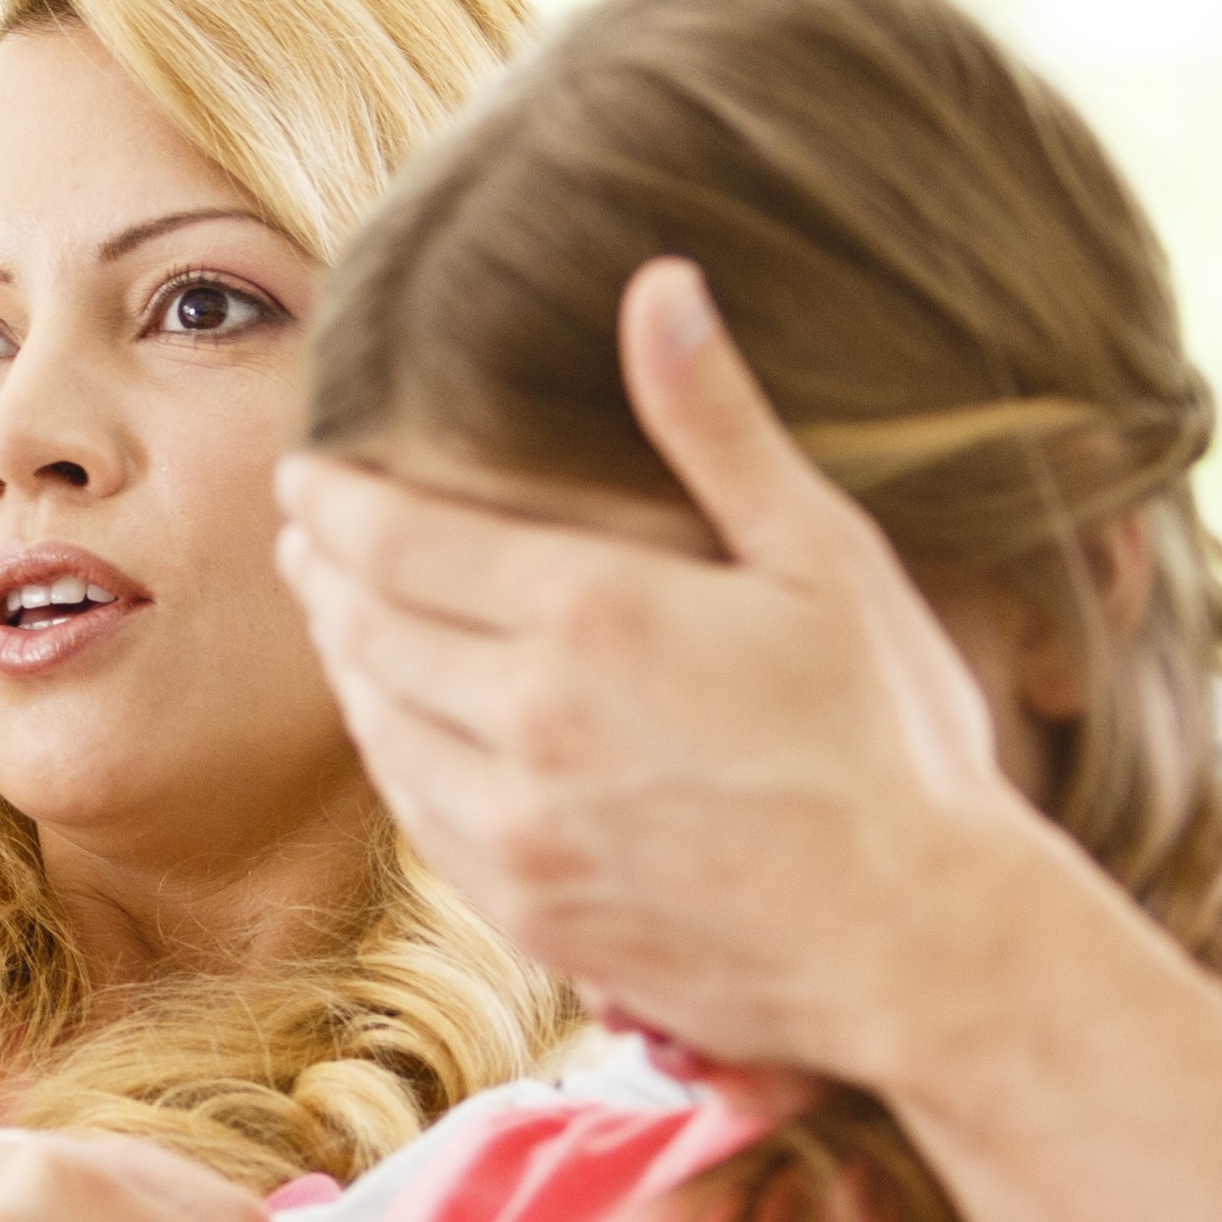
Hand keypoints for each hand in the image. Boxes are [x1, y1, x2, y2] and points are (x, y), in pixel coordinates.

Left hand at [275, 259, 1061, 1089]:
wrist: (915, 937)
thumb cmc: (892, 735)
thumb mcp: (821, 555)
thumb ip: (718, 422)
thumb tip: (660, 284)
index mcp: (591, 613)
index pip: (400, 538)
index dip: (335, 501)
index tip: (305, 477)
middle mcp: (528, 720)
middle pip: (368, 627)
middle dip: (325, 572)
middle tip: (308, 537)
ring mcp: (518, 827)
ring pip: (379, 725)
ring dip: (346, 664)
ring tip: (339, 618)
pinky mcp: (528, 909)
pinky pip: (418, 815)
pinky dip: (391, 755)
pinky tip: (401, 729)